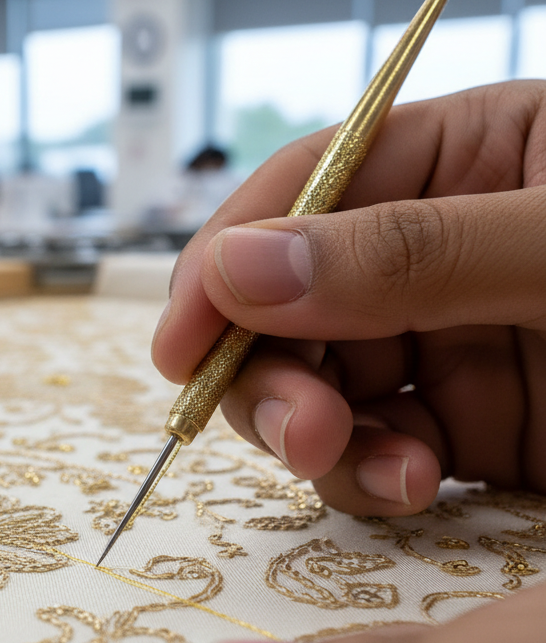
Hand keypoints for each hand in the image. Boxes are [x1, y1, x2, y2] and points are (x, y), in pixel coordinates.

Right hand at [152, 81, 545, 514]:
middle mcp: (433, 250)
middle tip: (304, 431)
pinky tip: (414, 486)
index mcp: (464, 157)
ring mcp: (444, 342)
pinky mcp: (464, 426)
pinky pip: (369, 446)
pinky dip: (369, 475)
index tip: (178, 343)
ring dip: (322, 435)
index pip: (302, 191)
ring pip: (316, 382)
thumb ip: (412, 254)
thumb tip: (242, 268)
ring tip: (387, 470)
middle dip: (273, 371)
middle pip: (287, 301)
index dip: (223, 262)